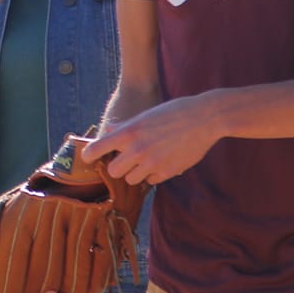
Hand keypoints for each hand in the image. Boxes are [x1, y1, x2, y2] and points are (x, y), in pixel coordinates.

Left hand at [85, 95, 217, 185]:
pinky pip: (151, 181)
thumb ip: (125, 126)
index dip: (89, 156)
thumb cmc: (174, 112)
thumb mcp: (145, 115)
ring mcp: (153, 163)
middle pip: (113, 172)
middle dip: (118, 167)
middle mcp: (138, 149)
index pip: (97, 149)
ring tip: (146, 160)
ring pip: (131, 180)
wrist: (205, 118)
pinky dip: (153, 175)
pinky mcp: (167, 172)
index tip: (88, 158)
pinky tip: (162, 161)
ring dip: (135, 172)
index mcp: (129, 132)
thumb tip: (108, 130)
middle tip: (125, 160)